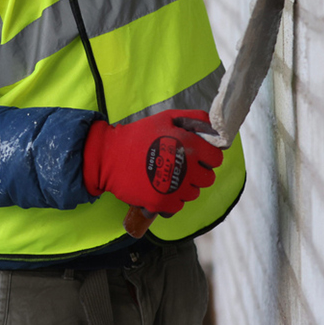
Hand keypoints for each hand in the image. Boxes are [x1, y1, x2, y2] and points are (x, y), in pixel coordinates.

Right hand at [82, 110, 223, 216]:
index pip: (216, 158)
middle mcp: (186, 168)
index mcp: (189, 145)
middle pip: (208, 178)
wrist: (108, 156)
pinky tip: (158, 188)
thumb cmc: (137, 135)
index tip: (195, 155)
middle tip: (179, 166)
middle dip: (196, 173)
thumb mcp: (165, 118)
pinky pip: (178, 206)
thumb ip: (193, 118)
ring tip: (165, 176)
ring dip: (183, 187)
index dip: (206, 156)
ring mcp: (174, 187)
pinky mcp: (162, 202)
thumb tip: (215, 128)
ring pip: (193, 193)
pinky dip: (170, 200)